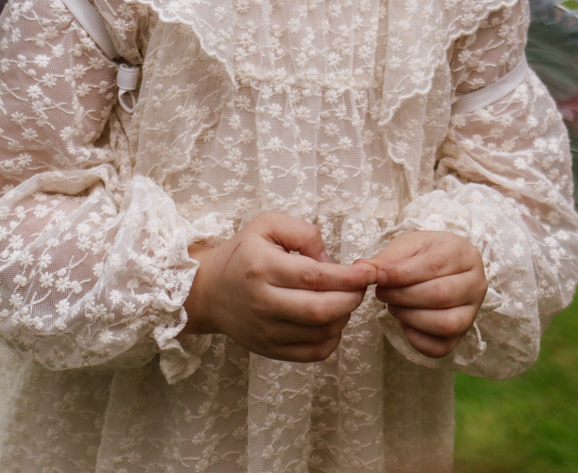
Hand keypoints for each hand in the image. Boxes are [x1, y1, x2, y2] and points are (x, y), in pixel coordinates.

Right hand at [184, 212, 376, 362]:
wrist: (208, 291)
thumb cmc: (242, 254)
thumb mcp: (267, 225)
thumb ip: (303, 232)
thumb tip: (329, 261)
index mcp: (264, 268)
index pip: (315, 277)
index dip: (349, 277)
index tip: (368, 272)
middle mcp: (264, 303)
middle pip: (321, 310)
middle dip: (352, 298)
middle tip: (360, 286)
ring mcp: (266, 331)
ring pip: (320, 332)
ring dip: (344, 317)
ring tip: (344, 299)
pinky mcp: (269, 349)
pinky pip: (312, 353)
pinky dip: (332, 339)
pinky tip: (331, 321)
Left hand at [362, 231, 486, 358]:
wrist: (443, 268)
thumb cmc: (425, 255)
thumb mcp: (408, 247)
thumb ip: (386, 259)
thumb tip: (361, 271)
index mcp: (464, 253)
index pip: (435, 265)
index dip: (403, 274)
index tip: (379, 276)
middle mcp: (476, 283)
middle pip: (441, 295)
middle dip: (404, 296)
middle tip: (381, 293)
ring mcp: (472, 312)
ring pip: (446, 323)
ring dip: (410, 317)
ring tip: (392, 305)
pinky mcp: (462, 335)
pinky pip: (441, 346)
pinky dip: (416, 338)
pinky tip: (404, 322)